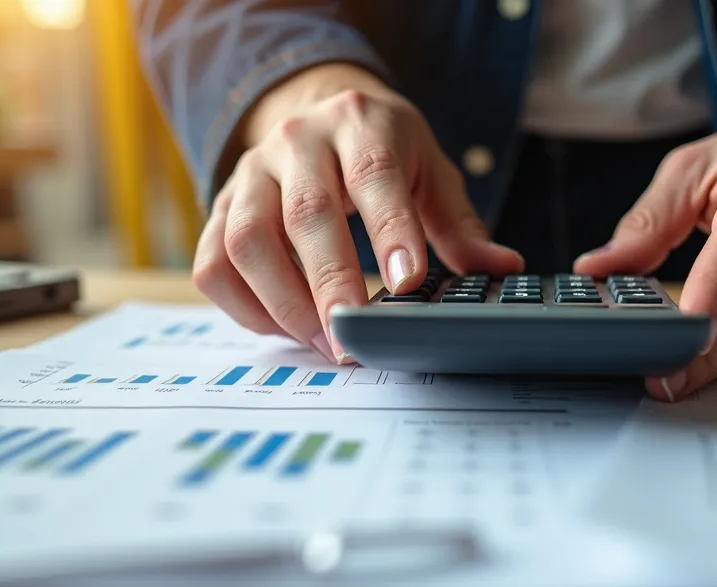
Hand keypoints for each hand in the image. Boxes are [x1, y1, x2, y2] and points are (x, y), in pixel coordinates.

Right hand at [194, 64, 523, 361]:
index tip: (407, 282)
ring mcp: (250, 174)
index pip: (375, 173)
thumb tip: (502, 267)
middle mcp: (298, 142)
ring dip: (284, 302)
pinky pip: (214, 263)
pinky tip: (284, 329)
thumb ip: (460, 224)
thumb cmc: (382, 151)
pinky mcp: (220, 208)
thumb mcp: (430, 171)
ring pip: (247, 240)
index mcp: (361, 124)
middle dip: (331, 281)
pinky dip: (244, 307)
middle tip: (354, 335)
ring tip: (324, 343)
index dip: (390, 229)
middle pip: (306, 213)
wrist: (316, 112)